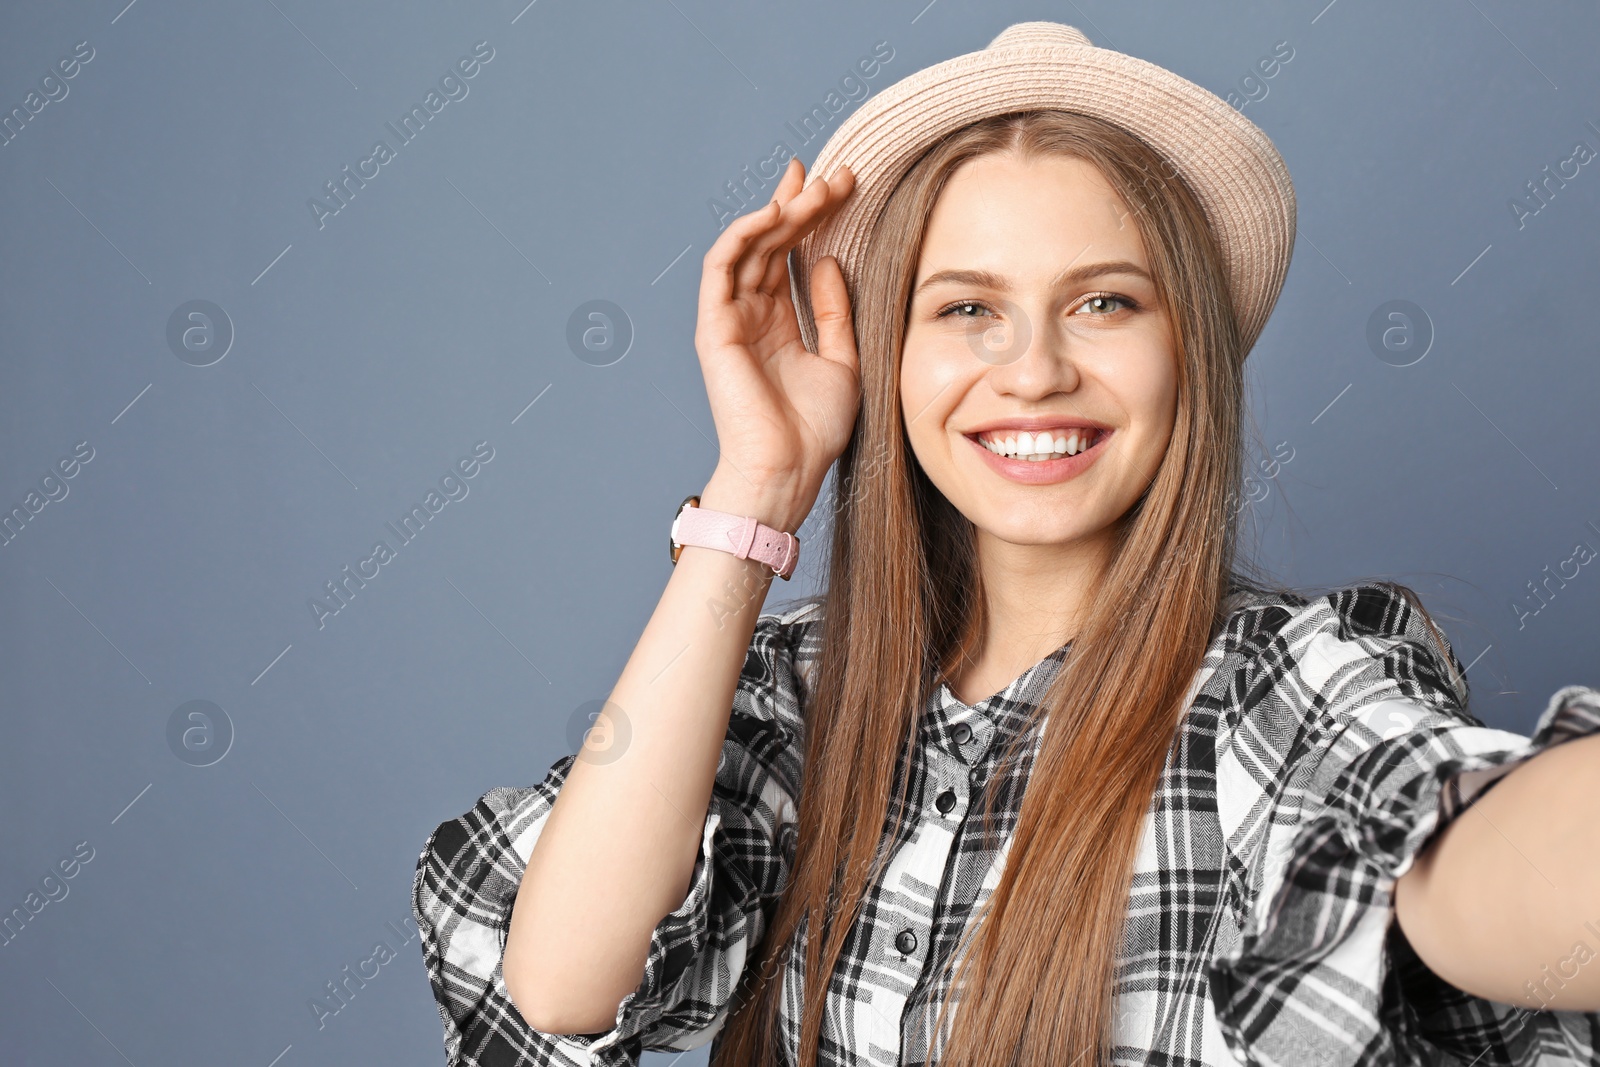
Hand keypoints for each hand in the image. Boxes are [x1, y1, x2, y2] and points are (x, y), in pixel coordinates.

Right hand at [694, 157, 860, 521]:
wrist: (789, 468)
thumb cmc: (814, 430)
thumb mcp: (842, 360)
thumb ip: (833, 311)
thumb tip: (826, 261)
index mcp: (778, 323)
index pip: (790, 255)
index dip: (810, 216)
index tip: (840, 182)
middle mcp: (751, 315)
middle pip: (773, 243)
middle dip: (803, 204)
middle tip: (838, 175)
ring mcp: (730, 319)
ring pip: (750, 247)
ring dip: (780, 212)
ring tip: (815, 188)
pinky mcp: (715, 327)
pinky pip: (722, 267)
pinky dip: (745, 235)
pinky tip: (774, 212)